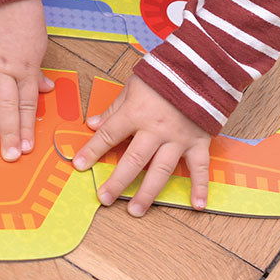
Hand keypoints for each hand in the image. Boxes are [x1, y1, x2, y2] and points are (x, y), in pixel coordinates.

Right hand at [0, 0, 52, 159]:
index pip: (27, 104)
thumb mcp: (39, 43)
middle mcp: (3, 67)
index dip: (27, 127)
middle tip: (8, 156)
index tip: (26, 148)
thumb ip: (37, 69)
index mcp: (25, 67)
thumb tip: (44, 89)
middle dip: (8, 132)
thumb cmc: (23, 15)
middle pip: (6, 105)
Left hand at [73, 75, 211, 215]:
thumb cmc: (162, 76)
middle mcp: (155, 130)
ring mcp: (178, 138)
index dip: (92, 150)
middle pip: (133, 160)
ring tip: (136, 210)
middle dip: (117, 181)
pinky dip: (200, 187)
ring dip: (148, 193)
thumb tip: (92, 124)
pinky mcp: (199, 142)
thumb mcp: (131, 87)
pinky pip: (200, 168)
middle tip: (104, 199)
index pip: (108, 135)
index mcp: (135, 113)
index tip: (79, 165)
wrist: (199, 69)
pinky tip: (197, 205)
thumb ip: (113, 109)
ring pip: (161, 171)